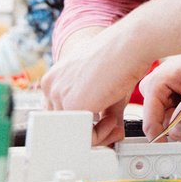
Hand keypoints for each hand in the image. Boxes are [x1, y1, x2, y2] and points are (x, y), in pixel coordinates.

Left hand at [41, 25, 151, 145]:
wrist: (130, 45)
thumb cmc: (120, 58)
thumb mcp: (103, 87)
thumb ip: (100, 111)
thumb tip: (111, 132)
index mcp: (54, 78)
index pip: (60, 113)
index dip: (84, 122)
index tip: (104, 122)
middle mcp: (51, 87)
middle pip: (65, 126)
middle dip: (91, 131)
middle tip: (112, 126)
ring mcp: (59, 96)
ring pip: (74, 133)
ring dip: (98, 134)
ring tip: (114, 122)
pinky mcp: (72, 106)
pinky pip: (84, 136)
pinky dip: (101, 135)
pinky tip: (113, 120)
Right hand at [141, 50, 180, 140]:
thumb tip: (176, 134)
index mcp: (154, 85)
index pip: (150, 123)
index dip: (162, 139)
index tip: (174, 149)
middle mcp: (152, 89)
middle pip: (165, 122)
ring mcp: (159, 92)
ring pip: (173, 119)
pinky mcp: (167, 94)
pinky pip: (178, 112)